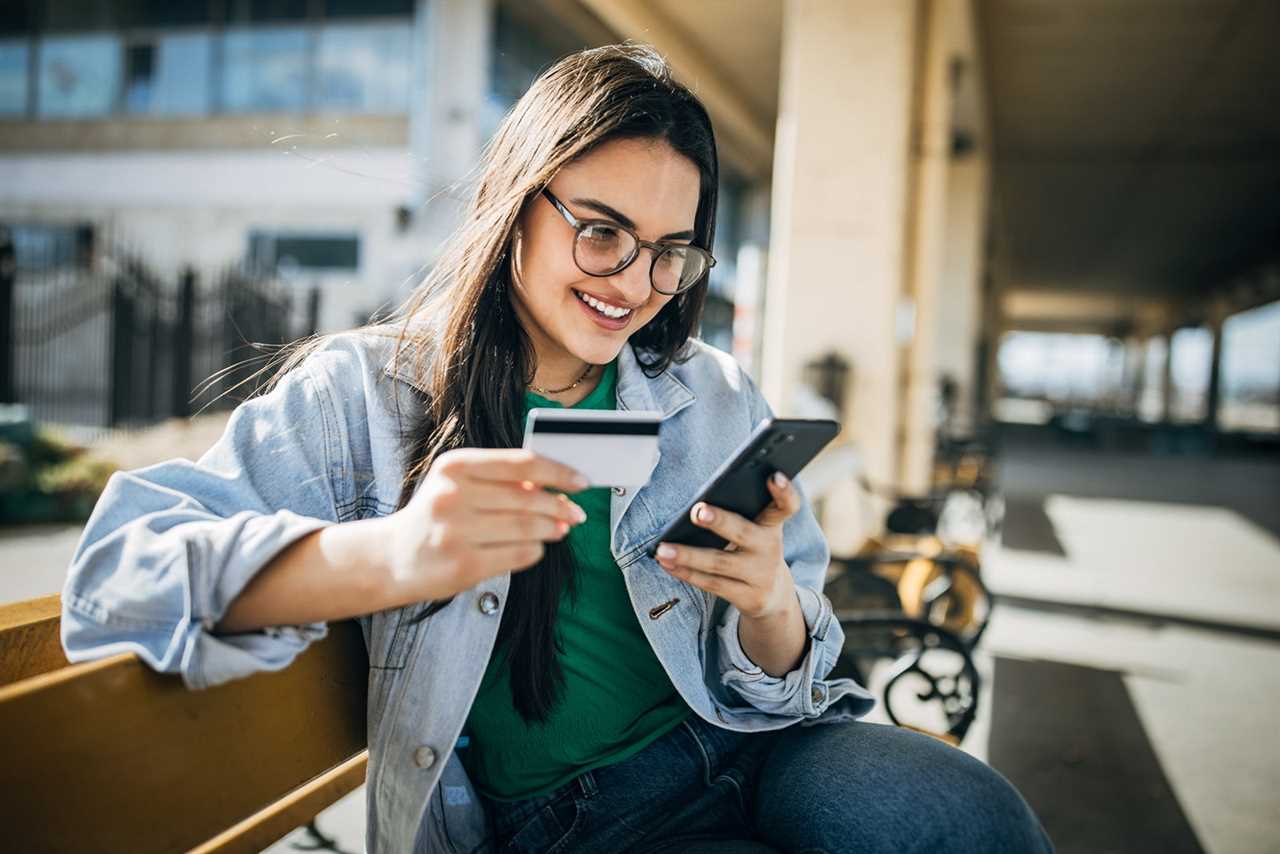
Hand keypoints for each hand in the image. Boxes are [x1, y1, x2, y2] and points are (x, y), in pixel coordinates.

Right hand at [381, 448, 588, 601]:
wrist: (392, 558)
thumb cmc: (437, 515)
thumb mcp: (459, 485)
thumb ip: (501, 480)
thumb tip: (556, 486)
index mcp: (454, 466)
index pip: (521, 464)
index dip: (558, 473)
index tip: (582, 482)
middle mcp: (452, 496)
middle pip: (527, 498)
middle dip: (560, 506)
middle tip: (577, 513)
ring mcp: (456, 532)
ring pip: (526, 528)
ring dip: (551, 529)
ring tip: (561, 529)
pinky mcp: (463, 565)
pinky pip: (517, 555)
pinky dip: (534, 551)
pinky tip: (536, 547)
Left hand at [654, 471, 800, 619]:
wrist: (774, 596)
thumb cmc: (754, 549)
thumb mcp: (757, 530)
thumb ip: (739, 516)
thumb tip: (695, 509)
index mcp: (772, 525)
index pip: (786, 506)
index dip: (784, 492)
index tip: (774, 476)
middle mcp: (770, 549)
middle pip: (743, 532)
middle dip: (720, 521)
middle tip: (697, 511)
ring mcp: (760, 575)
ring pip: (720, 563)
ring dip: (688, 555)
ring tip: (662, 549)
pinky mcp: (748, 597)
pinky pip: (712, 584)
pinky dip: (686, 573)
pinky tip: (667, 564)